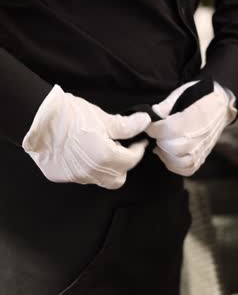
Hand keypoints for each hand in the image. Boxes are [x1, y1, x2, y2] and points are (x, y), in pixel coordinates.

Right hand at [22, 84, 150, 188]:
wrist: (37, 117)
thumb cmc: (69, 114)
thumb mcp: (102, 118)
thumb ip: (126, 125)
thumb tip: (144, 122)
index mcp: (105, 157)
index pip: (131, 160)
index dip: (138, 150)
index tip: (139, 141)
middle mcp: (91, 172)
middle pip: (118, 179)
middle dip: (124, 165)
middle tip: (121, 148)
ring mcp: (75, 177)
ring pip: (99, 179)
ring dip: (105, 168)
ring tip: (101, 148)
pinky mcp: (61, 176)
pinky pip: (81, 177)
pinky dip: (87, 167)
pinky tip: (82, 153)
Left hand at [145, 81, 237, 175]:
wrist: (221, 104)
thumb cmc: (200, 97)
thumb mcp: (181, 93)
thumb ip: (164, 106)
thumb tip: (151, 114)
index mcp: (191, 119)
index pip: (165, 130)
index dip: (152, 127)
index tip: (149, 123)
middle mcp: (198, 137)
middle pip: (171, 147)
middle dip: (160, 139)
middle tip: (158, 133)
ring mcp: (201, 149)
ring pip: (179, 161)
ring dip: (166, 154)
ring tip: (162, 144)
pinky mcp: (202, 156)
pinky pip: (187, 169)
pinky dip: (176, 165)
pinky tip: (169, 155)